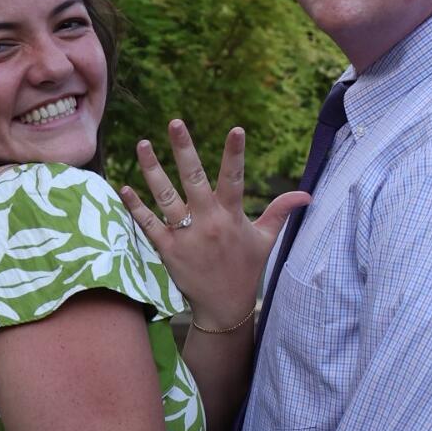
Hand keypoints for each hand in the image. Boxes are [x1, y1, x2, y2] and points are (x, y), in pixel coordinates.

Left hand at [120, 121, 309, 329]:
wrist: (223, 307)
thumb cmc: (245, 269)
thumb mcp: (266, 240)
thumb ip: (281, 212)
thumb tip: (307, 194)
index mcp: (232, 216)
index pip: (235, 179)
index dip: (236, 154)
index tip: (236, 129)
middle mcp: (208, 222)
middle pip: (194, 179)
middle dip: (184, 149)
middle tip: (175, 122)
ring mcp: (186, 235)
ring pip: (166, 197)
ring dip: (152, 170)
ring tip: (143, 145)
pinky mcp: (168, 249)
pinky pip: (149, 224)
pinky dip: (136, 207)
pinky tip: (124, 187)